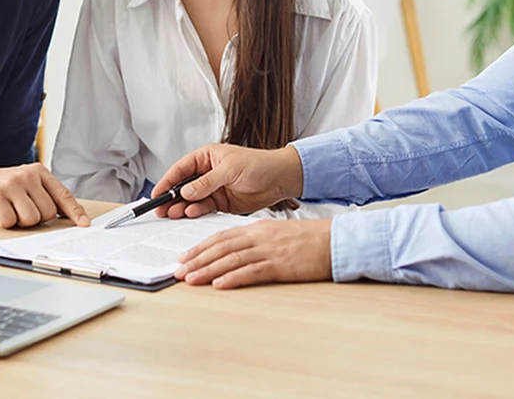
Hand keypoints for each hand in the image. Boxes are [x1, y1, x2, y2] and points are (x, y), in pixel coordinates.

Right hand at [0, 163, 89, 228]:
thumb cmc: (6, 186)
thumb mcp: (29, 184)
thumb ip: (48, 196)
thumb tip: (74, 218)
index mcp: (39, 172)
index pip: (63, 195)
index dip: (74, 211)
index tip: (84, 224)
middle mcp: (27, 175)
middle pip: (47, 213)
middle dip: (36, 217)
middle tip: (21, 208)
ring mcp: (11, 184)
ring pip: (31, 219)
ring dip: (20, 221)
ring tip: (11, 209)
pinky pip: (10, 221)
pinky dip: (5, 222)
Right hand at [151, 144, 304, 218]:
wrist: (280, 179)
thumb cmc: (259, 164)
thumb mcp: (230, 169)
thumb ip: (207, 182)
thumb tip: (187, 191)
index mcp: (206, 157)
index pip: (180, 169)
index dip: (167, 181)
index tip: (157, 193)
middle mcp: (207, 173)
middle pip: (182, 186)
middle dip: (171, 198)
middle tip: (161, 209)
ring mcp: (213, 189)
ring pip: (191, 200)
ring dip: (182, 207)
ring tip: (174, 214)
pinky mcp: (221, 203)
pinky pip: (203, 209)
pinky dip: (196, 213)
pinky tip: (191, 214)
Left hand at [174, 219, 332, 288]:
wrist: (335, 241)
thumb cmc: (309, 240)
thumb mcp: (278, 235)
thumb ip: (257, 241)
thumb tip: (237, 253)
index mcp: (258, 229)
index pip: (222, 236)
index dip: (201, 247)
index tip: (185, 256)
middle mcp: (260, 237)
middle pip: (221, 247)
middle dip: (197, 259)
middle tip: (178, 270)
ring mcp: (269, 251)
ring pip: (231, 259)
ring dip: (208, 269)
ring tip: (191, 278)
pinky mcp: (280, 265)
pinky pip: (252, 271)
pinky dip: (233, 278)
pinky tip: (219, 284)